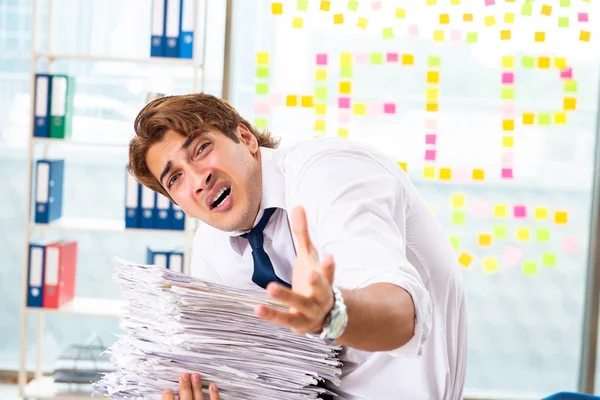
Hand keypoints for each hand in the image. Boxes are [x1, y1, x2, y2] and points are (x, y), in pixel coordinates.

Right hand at [162, 373, 218, 399]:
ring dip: (197, 386)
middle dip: (184, 385)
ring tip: (195, 375)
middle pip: (185, 397)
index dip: (168, 396)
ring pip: (199, 397)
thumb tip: (166, 395)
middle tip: (183, 375)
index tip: (167, 389)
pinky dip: (214, 394)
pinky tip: (212, 386)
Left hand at [256, 206, 335, 334]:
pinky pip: (283, 319)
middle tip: (309, 275)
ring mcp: (310, 312)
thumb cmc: (312, 281)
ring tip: (270, 287)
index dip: (329, 265)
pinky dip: (271, 314)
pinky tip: (257, 308)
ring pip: (299, 305)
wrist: (323, 316)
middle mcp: (321, 297)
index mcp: (325, 280)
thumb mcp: (309, 257)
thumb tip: (298, 205)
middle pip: (321, 289)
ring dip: (286, 296)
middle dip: (317, 283)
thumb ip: (302, 234)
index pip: (329, 272)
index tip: (330, 256)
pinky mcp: (297, 323)